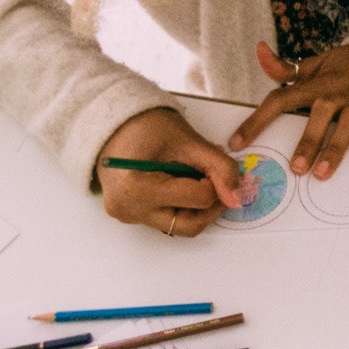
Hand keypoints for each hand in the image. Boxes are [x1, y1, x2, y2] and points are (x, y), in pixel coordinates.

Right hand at [96, 107, 245, 237]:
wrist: (111, 122)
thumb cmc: (144, 125)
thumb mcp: (189, 141)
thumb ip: (219, 168)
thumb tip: (237, 198)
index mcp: (137, 189)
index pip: (199, 199)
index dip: (216, 182)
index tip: (214, 166)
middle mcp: (129, 210)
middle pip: (190, 224)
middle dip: (211, 204)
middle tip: (217, 181)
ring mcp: (128, 216)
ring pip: (180, 225)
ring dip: (197, 206)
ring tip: (194, 177)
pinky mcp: (130, 215)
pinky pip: (167, 219)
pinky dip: (181, 205)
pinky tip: (179, 182)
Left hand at [230, 42, 348, 178]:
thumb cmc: (344, 73)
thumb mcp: (315, 67)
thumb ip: (285, 68)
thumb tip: (260, 50)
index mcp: (315, 84)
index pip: (280, 100)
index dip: (257, 120)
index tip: (237, 143)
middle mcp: (337, 92)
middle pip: (318, 114)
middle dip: (307, 141)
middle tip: (296, 168)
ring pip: (347, 123)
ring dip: (335, 148)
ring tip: (322, 173)